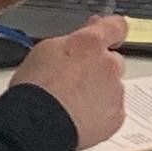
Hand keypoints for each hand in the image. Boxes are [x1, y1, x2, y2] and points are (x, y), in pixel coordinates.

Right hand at [9, 17, 127, 148]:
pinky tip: (78, 118)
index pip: (115, 26)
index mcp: (90, 43)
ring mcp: (115, 91)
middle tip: (75, 82)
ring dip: (98, 93)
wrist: (37, 124)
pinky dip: (100, 115)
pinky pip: (112, 111)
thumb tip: (84, 35)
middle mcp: (108, 64)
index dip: (112, 30)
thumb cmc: (35, 89)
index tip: (110, 35)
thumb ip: (73, 41)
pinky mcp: (117, 115)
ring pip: (112, 88)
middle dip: (99, 70)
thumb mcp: (46, 50)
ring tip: (70, 105)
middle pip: (112, 62)